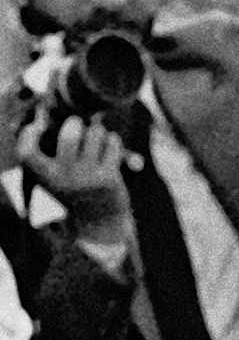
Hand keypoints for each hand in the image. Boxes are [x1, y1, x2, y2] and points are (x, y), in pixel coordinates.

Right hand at [17, 114, 130, 244]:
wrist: (98, 223)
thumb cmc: (73, 192)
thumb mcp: (53, 178)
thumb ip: (48, 154)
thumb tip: (47, 116)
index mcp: (43, 178)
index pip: (26, 151)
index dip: (28, 134)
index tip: (37, 126)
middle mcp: (63, 178)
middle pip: (69, 134)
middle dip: (75, 123)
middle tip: (77, 124)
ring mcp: (87, 177)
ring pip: (94, 134)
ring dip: (96, 130)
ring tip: (96, 136)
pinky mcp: (109, 177)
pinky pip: (112, 143)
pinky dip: (112, 140)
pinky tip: (109, 145)